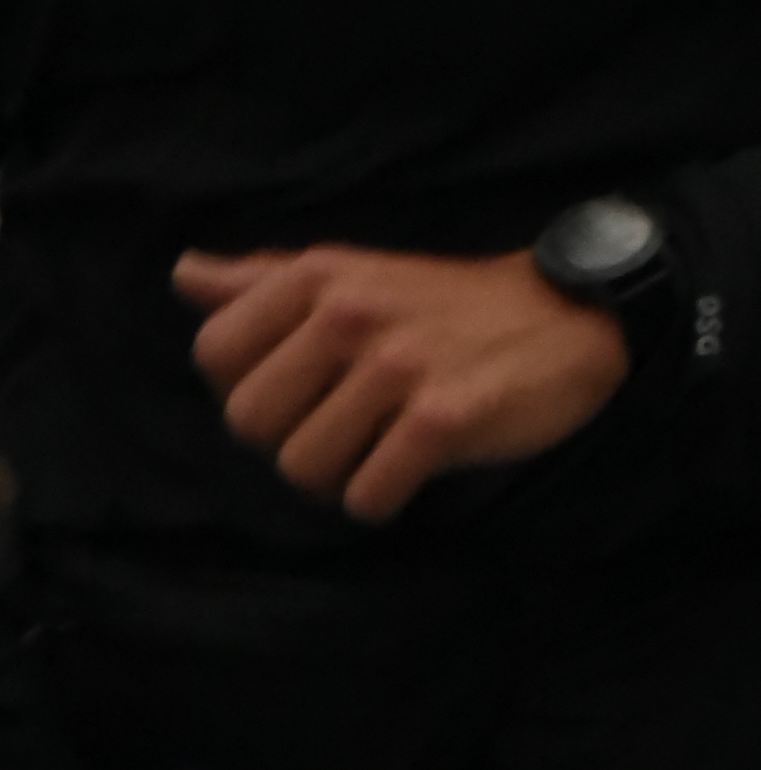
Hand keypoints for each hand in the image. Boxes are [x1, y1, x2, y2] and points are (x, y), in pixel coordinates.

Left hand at [172, 244, 630, 523]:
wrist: (567, 316)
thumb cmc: (446, 305)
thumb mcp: (354, 272)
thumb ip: (265, 280)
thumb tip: (184, 274)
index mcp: (322, 276)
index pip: (215, 353)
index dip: (249, 384)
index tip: (302, 384)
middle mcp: (351, 313)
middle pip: (250, 422)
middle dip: (291, 437)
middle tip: (346, 422)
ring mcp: (397, 367)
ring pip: (303, 469)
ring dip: (339, 474)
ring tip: (380, 445)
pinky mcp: (441, 421)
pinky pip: (365, 497)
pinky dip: (383, 497)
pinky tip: (412, 467)